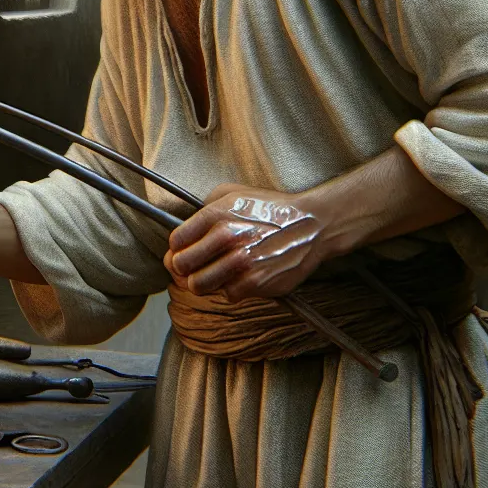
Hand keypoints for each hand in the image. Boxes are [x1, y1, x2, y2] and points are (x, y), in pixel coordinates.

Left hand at [162, 183, 331, 301]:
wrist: (312, 224)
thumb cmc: (271, 209)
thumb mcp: (234, 193)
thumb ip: (205, 207)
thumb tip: (184, 228)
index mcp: (216, 214)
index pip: (176, 241)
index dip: (176, 249)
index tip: (182, 252)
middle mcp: (226, 237)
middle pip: (181, 267)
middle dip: (183, 269)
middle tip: (192, 268)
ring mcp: (240, 262)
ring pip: (199, 286)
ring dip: (204, 282)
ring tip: (214, 275)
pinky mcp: (255, 283)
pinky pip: (228, 294)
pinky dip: (232, 289)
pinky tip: (241, 276)